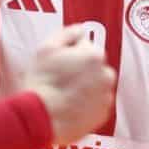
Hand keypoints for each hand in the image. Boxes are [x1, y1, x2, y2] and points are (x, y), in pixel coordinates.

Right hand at [24, 25, 116, 144]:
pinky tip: (70, 105)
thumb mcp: (47, 48)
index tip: (60, 63)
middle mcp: (106, 75)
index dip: (71, 54)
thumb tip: (80, 30)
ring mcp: (106, 96)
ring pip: (96, 85)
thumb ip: (68, 33)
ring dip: (86, 86)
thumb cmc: (43, 83)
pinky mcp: (103, 114)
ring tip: (65, 93)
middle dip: (81, 70)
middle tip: (61, 79)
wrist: (43, 118)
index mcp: (95, 55)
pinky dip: (87, 103)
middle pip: (94, 66)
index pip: (86, 47)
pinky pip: (96, 103)